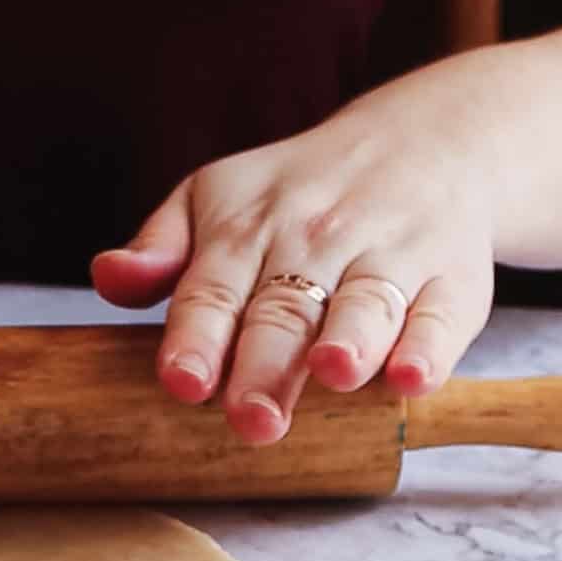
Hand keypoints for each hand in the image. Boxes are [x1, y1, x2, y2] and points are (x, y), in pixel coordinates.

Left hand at [91, 112, 495, 443]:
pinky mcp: (454, 279)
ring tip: (334, 374)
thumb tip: (107, 277)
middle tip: (251, 420)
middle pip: (286, 309)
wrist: (428, 140)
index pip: (213, 287)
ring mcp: (390, 255)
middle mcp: (319, 238)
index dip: (197, 336)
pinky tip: (413, 378)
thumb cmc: (299, 191)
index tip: (182, 381)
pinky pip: (443, 316)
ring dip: (351, 340)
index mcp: (248, 227)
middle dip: (267, 364)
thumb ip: (161, 247)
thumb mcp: (216, 197)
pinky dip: (430, 347)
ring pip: (366, 304)